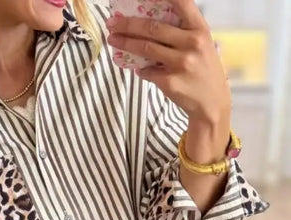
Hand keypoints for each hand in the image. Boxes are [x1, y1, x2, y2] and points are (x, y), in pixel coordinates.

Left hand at [106, 0, 230, 123]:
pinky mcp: (170, 82)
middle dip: (128, 24)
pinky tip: (138, 68)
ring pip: (145, 48)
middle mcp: (191, 43)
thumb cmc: (203, 70)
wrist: (212, 103)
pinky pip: (147, 71)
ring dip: (125, 43)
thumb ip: (181, 32)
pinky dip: (140, 69)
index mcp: (200, 29)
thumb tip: (146, 23)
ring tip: (113, 39)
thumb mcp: (201, 44)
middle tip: (112, 23)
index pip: (182, 2)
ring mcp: (180, 63)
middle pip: (152, 28)